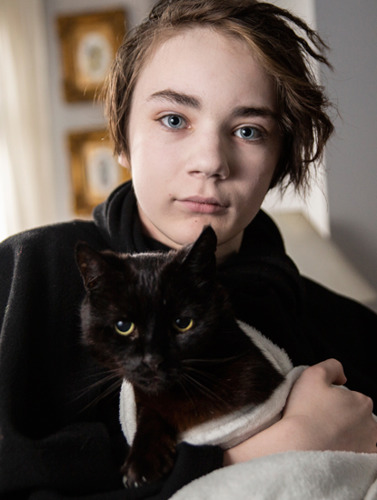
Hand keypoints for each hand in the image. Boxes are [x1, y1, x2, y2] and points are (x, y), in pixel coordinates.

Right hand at [224, 359, 376, 465]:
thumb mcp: (313, 374)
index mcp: (362, 402)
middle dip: (343, 419)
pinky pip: (357, 456)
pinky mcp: (362, 465)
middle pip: (356, 419)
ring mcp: (368, 447)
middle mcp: (371, 425)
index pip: (352, 399)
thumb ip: (332, 366)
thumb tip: (342, 377)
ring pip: (358, 437)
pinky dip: (347, 453)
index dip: (334, 401)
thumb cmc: (305, 410)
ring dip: (345, 437)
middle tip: (320, 422)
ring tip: (323, 438)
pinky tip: (331, 451)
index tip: (319, 407)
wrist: (299, 447)